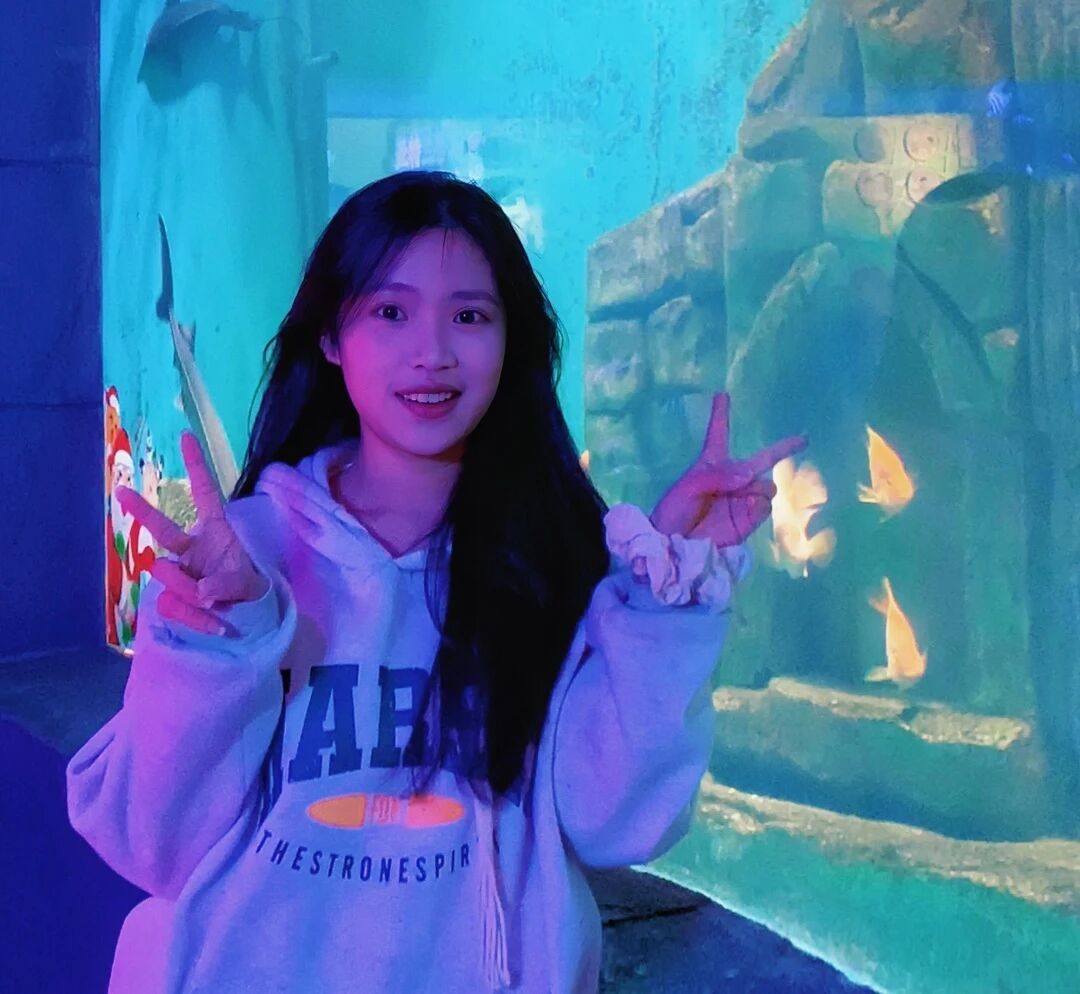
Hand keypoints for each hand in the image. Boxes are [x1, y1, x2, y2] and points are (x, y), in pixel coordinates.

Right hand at [114, 431, 267, 634]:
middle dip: (143, 512)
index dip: (197, 467)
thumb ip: (228, 586)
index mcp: (216, 532)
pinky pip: (171, 606)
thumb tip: (202, 591)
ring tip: (217, 607)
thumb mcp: (247, 586)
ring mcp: (177, 571)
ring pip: (167, 577)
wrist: (241, 616)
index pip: (206, 495)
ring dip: (191, 596)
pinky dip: (194, 619)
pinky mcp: (169, 596)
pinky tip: (217, 626)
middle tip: (122, 492)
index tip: (187, 436)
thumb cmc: (245, 586)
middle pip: (164, 529)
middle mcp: (192, 548)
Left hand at [650, 392, 807, 546]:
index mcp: (711, 463)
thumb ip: (719, 476)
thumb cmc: (675, 511)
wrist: (674, 545)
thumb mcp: (689, 486)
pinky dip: (758, 504)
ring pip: (766, 485)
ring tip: (737, 496)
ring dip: (757, 487)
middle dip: (785, 448)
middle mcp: (732, 478)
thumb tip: (750, 475)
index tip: (722, 394)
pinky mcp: (750, 517)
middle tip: (804, 438)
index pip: (718, 433)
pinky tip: (744, 509)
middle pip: (763, 458)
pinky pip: (765, 504)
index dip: (720, 413)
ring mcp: (744, 498)